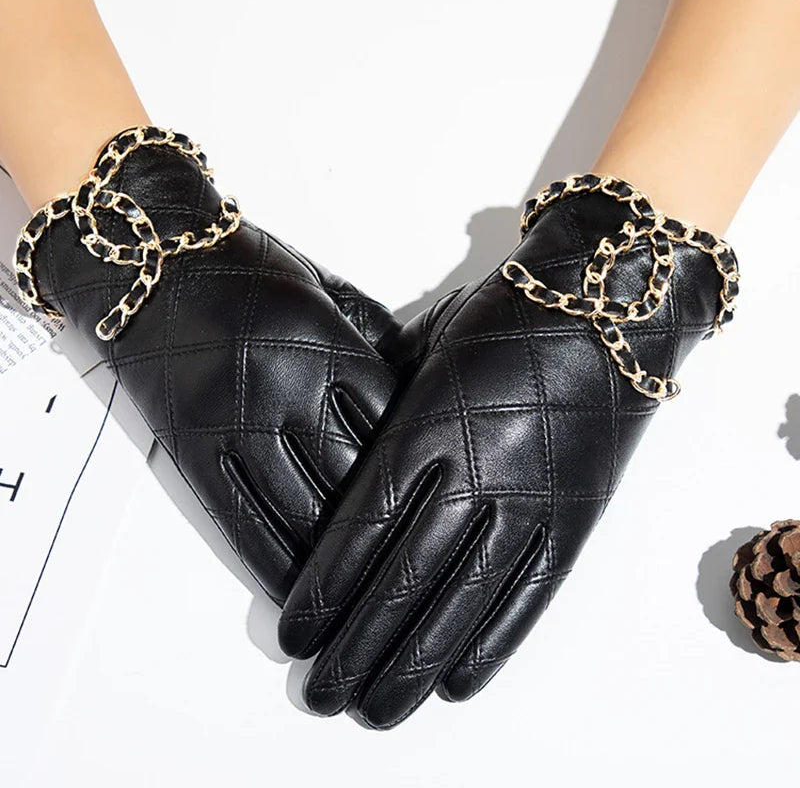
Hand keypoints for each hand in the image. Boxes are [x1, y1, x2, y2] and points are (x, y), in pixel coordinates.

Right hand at [16, 126, 407, 604]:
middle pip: (354, 482)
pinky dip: (275, 568)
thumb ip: (377, 344)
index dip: (423, 478)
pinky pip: (241, 523)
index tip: (445, 514)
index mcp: (330, 346)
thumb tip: (418, 394)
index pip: (393, 429)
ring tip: (368, 609)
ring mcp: (235, 424)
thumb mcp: (331, 292)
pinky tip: (301, 594)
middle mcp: (287, 390)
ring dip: (338, 571)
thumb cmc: (250, 271)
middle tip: (421, 581)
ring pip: (301, 516)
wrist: (148, 261)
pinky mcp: (191, 450)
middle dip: (391, 536)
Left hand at [278, 174, 738, 727]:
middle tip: (319, 695)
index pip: (360, 528)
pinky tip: (457, 683)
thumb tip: (343, 486)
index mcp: (426, 425)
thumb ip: (386, 423)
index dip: (323, 591)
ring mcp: (532, 498)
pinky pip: (530, 595)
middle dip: (355, 646)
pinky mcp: (577, 517)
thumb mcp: (424, 357)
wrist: (602, 307)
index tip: (293, 635)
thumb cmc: (498, 322)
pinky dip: (492, 645)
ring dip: (413, 663)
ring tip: (374, 707)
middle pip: (403, 579)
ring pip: (462, 601)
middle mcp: (475, 470)